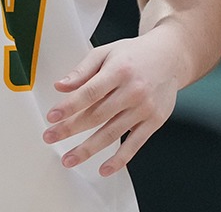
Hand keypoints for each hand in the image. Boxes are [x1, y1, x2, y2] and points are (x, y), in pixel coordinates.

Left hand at [41, 37, 181, 175]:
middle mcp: (133, 91)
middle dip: (70, 129)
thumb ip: (82, 70)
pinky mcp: (154, 122)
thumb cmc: (135, 55)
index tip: (52, 117)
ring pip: (112, 133)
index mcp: (119, 71)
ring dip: (88, 149)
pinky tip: (104, 168)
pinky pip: (134, 145)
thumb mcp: (106, 53)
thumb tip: (60, 86)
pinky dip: (119, 160)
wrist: (171, 57)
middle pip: (97, 115)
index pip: (89, 92)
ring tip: (69, 159)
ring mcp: (144, 108)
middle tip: (50, 137)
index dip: (69, 106)